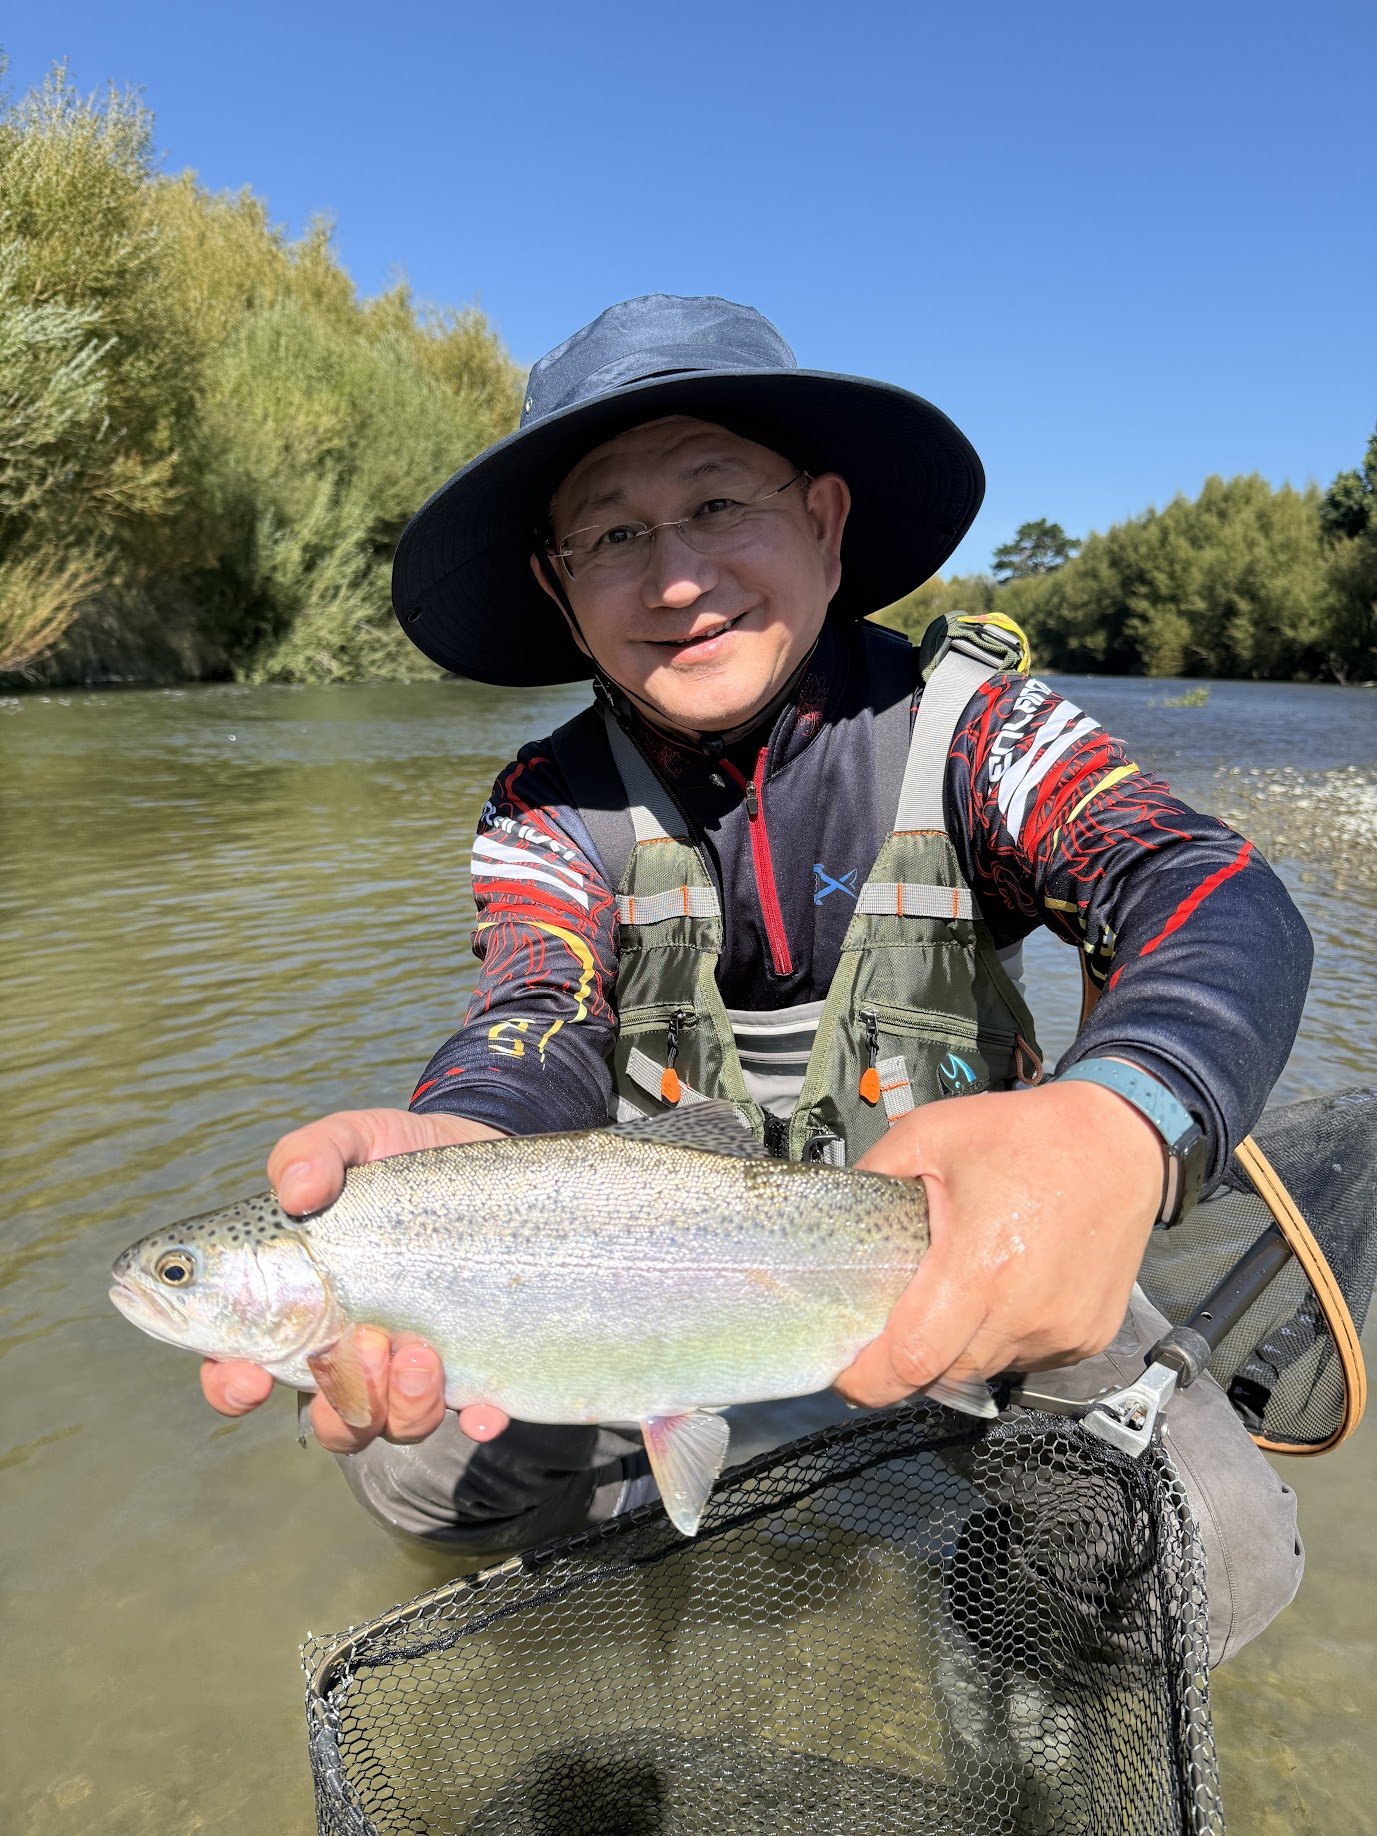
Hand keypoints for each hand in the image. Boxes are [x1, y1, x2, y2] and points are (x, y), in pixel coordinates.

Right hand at [199, 1107, 511, 1449]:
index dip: (233, 1386)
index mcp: (295, 1308)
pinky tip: (484, 1411)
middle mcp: (349, 1351)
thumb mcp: (353, 1139)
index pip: (241, 1368)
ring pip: (391, 1425)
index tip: (250, 1375)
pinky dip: (475, 1423)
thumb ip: (312, 1152)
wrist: (487, 1162)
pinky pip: (472, 1419)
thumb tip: (295, 1191)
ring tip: (421, 1352)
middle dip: (337, 1403)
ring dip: (401, 1406)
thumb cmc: (398, 1162)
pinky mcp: (473, 1365)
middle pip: (325, 1417)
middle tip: (365, 1343)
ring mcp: (411, 1365)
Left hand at [836, 1080, 1165, 1407]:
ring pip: (985, 1370)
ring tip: (957, 1295)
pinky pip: (1027, 1359)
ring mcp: (1062, 1333)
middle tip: (894, 1324)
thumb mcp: (930, 1134)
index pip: (912, 1363)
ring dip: (959, 1349)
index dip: (870, 1379)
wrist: (1122, 1142)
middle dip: (908, 1362)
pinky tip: (1005, 1293)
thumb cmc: (1023, 1135)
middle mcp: (1024, 1314)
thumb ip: (874, 1176)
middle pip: (944, 1375)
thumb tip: (833, 1218)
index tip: (845, 1373)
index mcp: (979, 1269)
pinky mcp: (1088, 1338)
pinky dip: (1004, 1339)